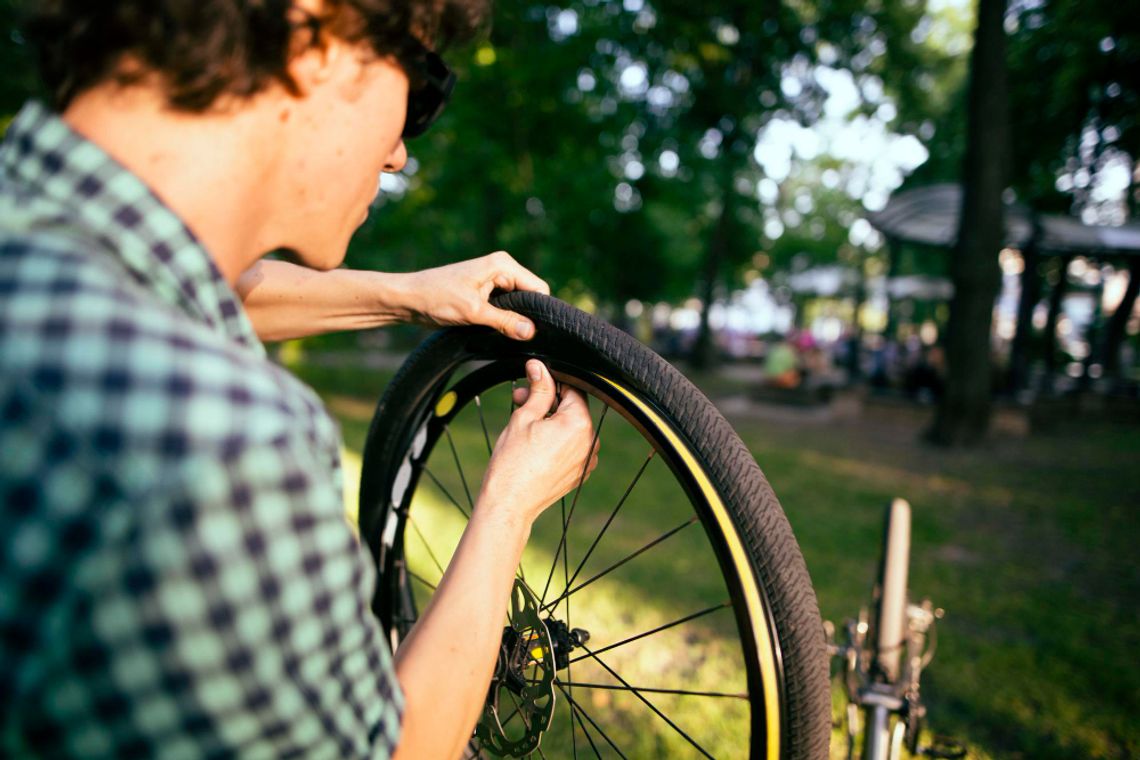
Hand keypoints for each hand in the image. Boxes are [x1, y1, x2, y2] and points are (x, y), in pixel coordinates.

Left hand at [402, 252, 548, 339]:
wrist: (408, 298)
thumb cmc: (436, 297)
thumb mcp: (473, 312)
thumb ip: (505, 321)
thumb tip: (531, 331)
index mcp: (502, 265)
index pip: (538, 288)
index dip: (539, 310)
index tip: (534, 332)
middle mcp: (501, 269)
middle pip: (530, 296)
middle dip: (525, 316)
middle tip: (515, 336)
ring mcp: (493, 281)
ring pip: (518, 304)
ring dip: (512, 320)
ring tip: (501, 332)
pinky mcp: (485, 293)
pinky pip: (505, 307)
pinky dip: (503, 319)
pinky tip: (496, 330)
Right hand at [477, 360, 598, 525]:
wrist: (509, 504)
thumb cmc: (512, 463)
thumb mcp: (523, 417)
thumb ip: (538, 390)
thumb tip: (539, 367)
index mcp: (579, 424)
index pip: (572, 389)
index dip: (549, 382)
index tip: (531, 384)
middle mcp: (590, 442)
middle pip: (571, 408)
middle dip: (546, 402)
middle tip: (519, 401)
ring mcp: (587, 460)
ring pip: (571, 428)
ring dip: (551, 421)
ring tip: (523, 424)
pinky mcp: (580, 473)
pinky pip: (572, 448)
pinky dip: (556, 441)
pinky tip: (534, 444)